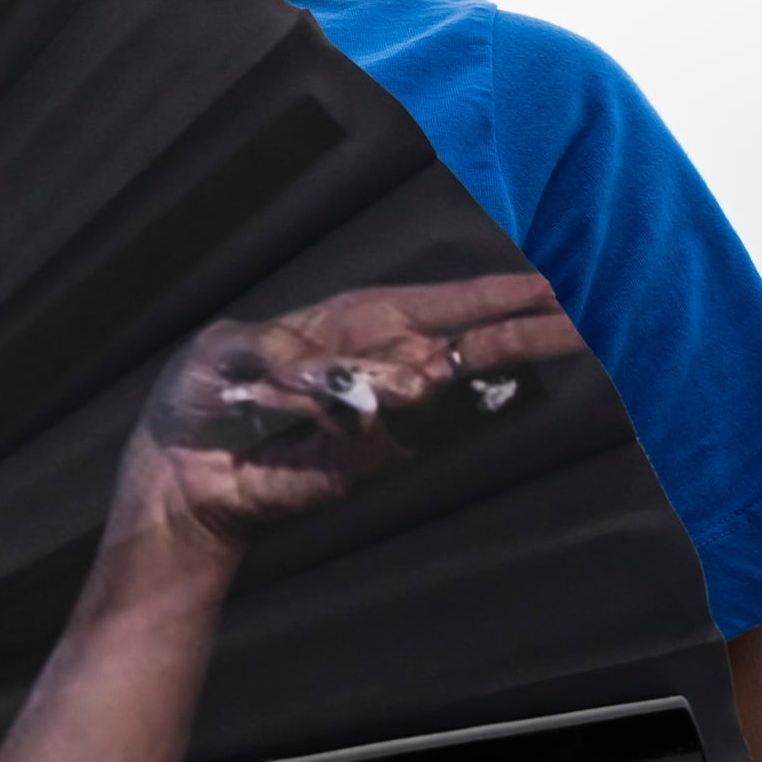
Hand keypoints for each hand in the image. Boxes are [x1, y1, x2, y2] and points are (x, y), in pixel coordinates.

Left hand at [134, 274, 581, 540]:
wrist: (178, 474)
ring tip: (547, 338)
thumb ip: (277, 354)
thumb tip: (334, 380)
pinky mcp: (363, 462)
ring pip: (443, 388)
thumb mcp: (224, 351)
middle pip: (463, 345)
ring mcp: (377, 416)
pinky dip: (371, 410)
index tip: (546, 287)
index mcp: (345, 325)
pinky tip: (358, 396)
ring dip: (483, 361)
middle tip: (583, 324)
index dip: (486, 295)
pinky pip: (386, 431)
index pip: (431, 304)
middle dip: (521, 330)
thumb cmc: (198, 398)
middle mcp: (374, 366)